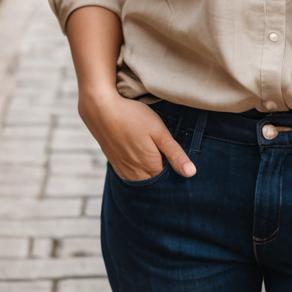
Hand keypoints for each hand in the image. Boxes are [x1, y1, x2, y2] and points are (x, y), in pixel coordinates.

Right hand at [78, 89, 195, 182]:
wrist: (101, 109)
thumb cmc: (133, 117)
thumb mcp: (159, 131)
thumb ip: (175, 153)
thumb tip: (191, 174)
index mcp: (150, 167)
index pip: (169, 179)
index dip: (176, 170)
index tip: (178, 157)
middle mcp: (136, 174)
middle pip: (155, 181)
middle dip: (164, 173)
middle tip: (167, 153)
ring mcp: (123, 170)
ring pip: (142, 179)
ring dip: (150, 171)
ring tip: (153, 151)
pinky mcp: (114, 163)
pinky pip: (130, 174)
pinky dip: (138, 169)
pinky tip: (140, 153)